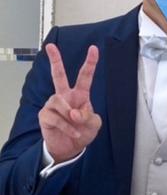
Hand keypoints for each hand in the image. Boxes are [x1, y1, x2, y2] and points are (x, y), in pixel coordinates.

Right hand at [39, 43, 101, 163]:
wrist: (69, 148)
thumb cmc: (82, 132)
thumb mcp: (93, 125)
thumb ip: (88, 116)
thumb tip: (73, 113)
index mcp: (80, 95)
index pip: (85, 76)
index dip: (90, 62)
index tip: (94, 48)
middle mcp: (65, 96)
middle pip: (58, 75)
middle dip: (55, 60)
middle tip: (50, 46)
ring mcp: (53, 105)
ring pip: (59, 102)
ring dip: (70, 115)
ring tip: (75, 124)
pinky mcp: (45, 115)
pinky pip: (56, 117)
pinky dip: (67, 127)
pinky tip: (72, 132)